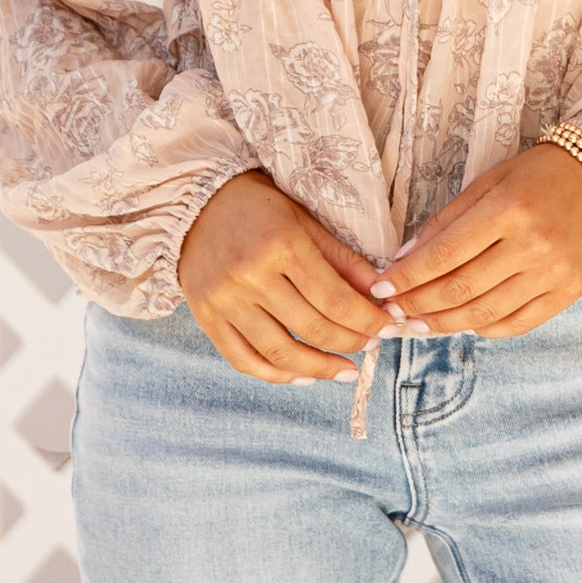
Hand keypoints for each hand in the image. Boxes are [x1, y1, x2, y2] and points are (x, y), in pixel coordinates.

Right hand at [178, 171, 389, 380]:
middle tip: (371, 347)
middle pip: (312, 328)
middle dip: (350, 343)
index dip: (366, 320)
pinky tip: (303, 376)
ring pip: (280, 352)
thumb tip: (381, 295)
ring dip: (319, 369)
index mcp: (281, 244)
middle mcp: (250, 275)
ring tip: (345, 372)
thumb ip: (342, 261)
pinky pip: (244, 360)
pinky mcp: (207, 317)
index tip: (387, 328)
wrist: (194, 205)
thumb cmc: (257, 208)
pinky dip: (277, 374)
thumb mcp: (305, 222)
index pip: (334, 298)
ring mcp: (225, 300)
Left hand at [378, 141, 581, 338]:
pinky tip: (464, 325)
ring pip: (485, 313)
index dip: (407, 276)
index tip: (382, 288)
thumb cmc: (540, 176)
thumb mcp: (490, 183)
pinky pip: (518, 323)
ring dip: (444, 324)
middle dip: (418, 305)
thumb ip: (447, 221)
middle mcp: (531, 245)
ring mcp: (552, 273)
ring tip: (418, 325)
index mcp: (508, 210)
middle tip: (393, 312)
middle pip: (460, 289)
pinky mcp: (567, 292)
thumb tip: (405, 258)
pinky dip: (485, 329)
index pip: (444, 255)